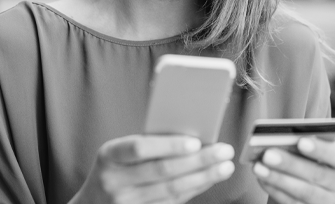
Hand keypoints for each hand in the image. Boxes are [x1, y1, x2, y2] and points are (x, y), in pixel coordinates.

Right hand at [74, 134, 234, 203]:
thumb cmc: (115, 169)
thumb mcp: (119, 152)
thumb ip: (147, 144)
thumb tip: (191, 137)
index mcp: (109, 155)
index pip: (140, 148)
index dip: (169, 146)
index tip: (195, 142)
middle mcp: (115, 182)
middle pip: (163, 171)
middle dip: (199, 161)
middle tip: (224, 151)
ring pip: (172, 191)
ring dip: (203, 177)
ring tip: (224, 167)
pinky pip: (172, 203)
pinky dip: (194, 190)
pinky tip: (208, 180)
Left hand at [252, 138, 334, 203]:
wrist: (304, 183)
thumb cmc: (304, 157)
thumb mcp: (306, 149)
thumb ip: (297, 142)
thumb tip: (277, 138)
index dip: (320, 149)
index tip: (301, 141)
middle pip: (318, 174)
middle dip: (290, 164)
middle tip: (268, 154)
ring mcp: (327, 201)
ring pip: (305, 192)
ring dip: (278, 179)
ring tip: (258, 167)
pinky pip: (293, 203)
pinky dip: (275, 190)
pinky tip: (262, 179)